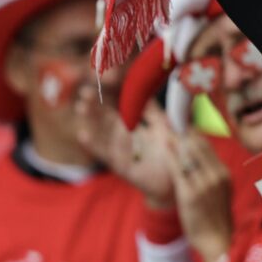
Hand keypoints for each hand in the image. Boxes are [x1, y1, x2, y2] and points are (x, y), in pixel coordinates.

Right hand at [75, 91, 174, 207]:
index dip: (106, 98)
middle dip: (94, 106)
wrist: (179, 178)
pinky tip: (83, 134)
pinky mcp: (122, 167)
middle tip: (86, 92)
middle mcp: (122, 139)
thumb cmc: (170, 152)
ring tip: (82, 106)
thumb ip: (152, 110)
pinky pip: (106, 155)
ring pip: (101, 135)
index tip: (98, 83)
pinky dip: (94, 145)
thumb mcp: (163, 126)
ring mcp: (120, 153)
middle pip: (103, 120)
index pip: (114, 110)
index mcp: (131, 128)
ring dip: (91, 121)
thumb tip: (144, 89)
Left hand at [166, 130, 232, 261]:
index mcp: (224, 174)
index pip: (207, 146)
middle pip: (198, 146)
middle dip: (183, 132)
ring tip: (166, 129)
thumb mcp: (220, 192)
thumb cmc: (216, 218)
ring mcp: (204, 184)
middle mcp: (216, 175)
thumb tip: (197, 158)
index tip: (183, 124)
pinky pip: (179, 168)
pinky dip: (171, 154)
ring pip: (188, 154)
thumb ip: (211, 174)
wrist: (217, 241)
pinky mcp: (190, 193)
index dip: (193, 133)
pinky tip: (165, 146)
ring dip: (176, 140)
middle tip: (171, 120)